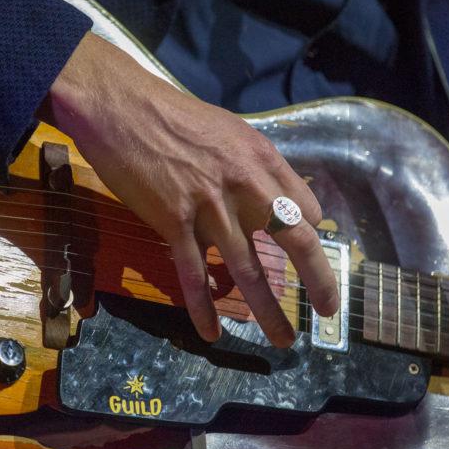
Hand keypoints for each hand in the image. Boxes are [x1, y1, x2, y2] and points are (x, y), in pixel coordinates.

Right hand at [47, 32, 338, 346]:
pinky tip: (211, 332)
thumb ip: (252, 166)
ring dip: (267, 311)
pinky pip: (193, 275)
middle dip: (317, 281)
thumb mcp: (229, 130)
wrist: (122, 108)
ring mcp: (210, 206)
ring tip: (282, 340)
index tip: (310, 256)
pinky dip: (203, 308)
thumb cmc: (173, 116)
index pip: (306, 206)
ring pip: (247, 269)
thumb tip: (270, 195)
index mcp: (262, 159)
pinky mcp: (173, 222)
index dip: (312, 234)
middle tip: (326, 311)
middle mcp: (245, 184)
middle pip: (294, 240)